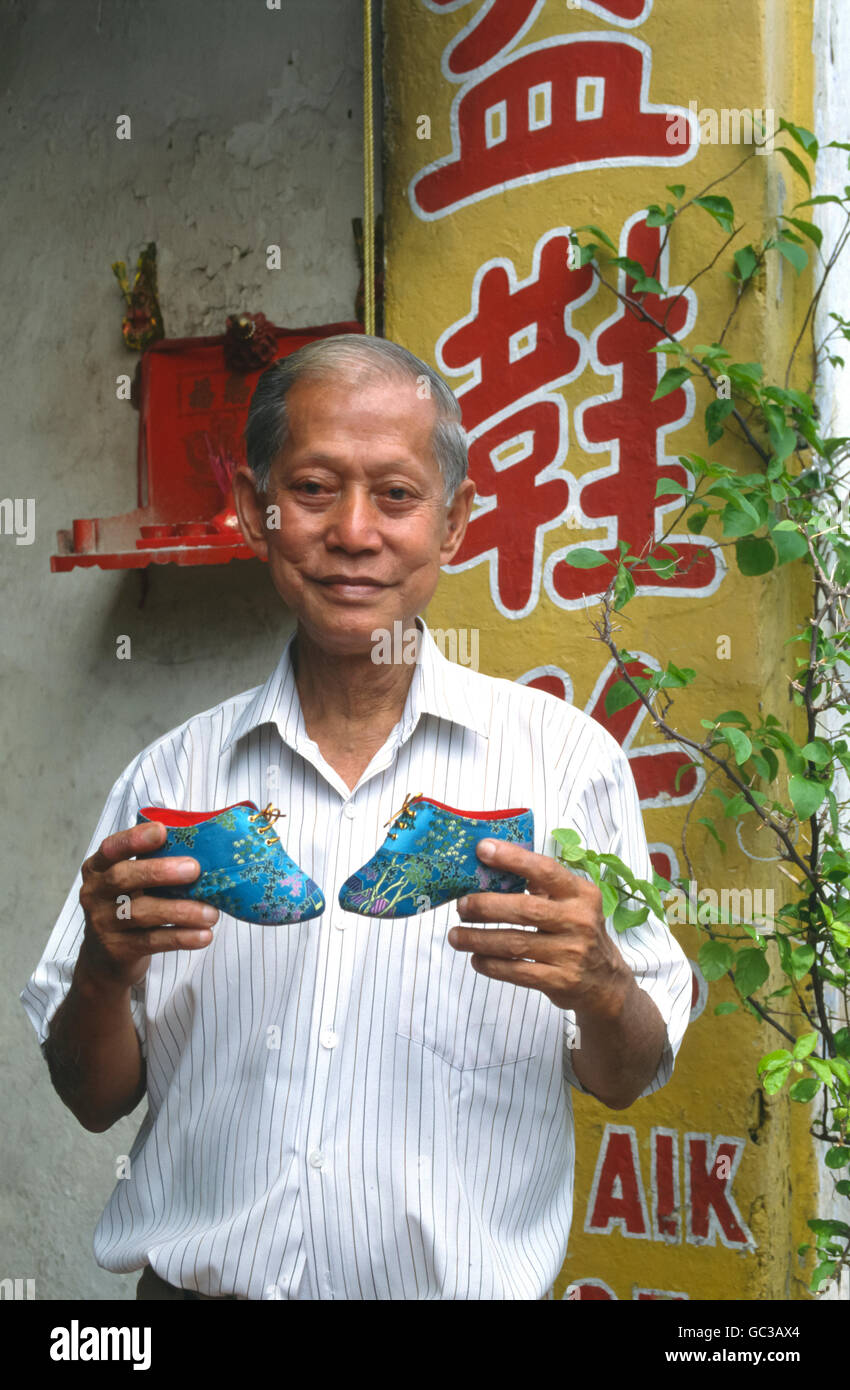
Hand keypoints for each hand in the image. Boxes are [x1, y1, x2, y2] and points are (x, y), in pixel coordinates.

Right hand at [78, 820, 217, 990]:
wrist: (105, 959)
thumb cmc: (128, 906)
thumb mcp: (131, 882)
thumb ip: (153, 863)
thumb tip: (204, 846)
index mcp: (98, 868)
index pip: (111, 848)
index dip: (134, 839)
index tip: (161, 831)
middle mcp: (94, 893)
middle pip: (123, 878)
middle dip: (160, 871)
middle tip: (194, 869)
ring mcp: (102, 923)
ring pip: (142, 913)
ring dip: (181, 911)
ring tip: (212, 913)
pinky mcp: (116, 949)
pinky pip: (152, 941)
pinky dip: (181, 937)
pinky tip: (204, 935)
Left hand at [447, 838, 630, 1017]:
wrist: (604, 982)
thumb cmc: (577, 933)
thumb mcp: (571, 904)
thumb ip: (541, 886)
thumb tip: (492, 865)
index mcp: (581, 894)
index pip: (545, 870)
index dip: (513, 858)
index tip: (483, 849)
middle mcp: (579, 921)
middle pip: (524, 909)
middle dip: (486, 906)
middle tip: (461, 905)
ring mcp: (571, 953)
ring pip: (515, 943)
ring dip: (478, 939)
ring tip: (455, 936)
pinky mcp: (561, 981)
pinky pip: (517, 972)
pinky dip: (491, 965)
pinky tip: (476, 959)